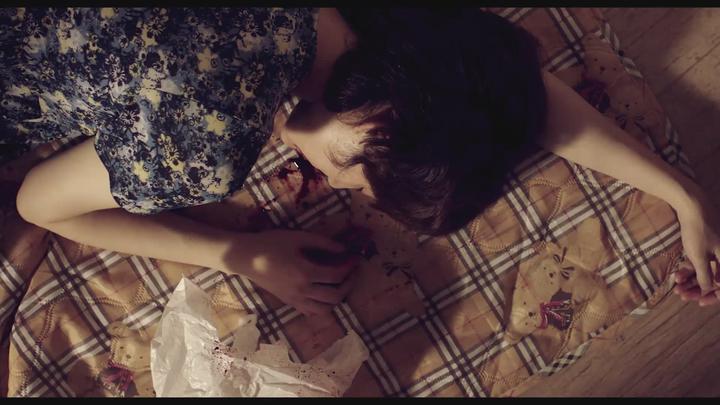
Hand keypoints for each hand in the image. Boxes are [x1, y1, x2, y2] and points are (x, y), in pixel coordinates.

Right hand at [227, 229, 361, 315]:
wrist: (245, 257)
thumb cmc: (271, 243)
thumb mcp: (299, 237)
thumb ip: (323, 243)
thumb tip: (344, 250)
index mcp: (305, 273)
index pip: (336, 275)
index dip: (349, 267)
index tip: (355, 258)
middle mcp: (302, 290)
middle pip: (335, 295)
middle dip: (349, 284)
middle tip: (352, 273)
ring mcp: (295, 300)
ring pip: (325, 309)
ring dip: (338, 298)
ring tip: (341, 284)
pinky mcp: (289, 303)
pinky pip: (311, 311)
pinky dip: (323, 306)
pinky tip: (324, 293)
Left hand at [672, 187, 719, 305]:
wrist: (691, 204)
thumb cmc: (697, 230)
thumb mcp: (699, 256)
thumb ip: (705, 275)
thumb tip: (708, 290)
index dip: (713, 295)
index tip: (700, 302)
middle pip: (716, 278)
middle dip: (699, 288)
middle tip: (682, 295)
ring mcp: (717, 249)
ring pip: (707, 270)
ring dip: (692, 280)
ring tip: (677, 286)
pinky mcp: (708, 243)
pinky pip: (702, 260)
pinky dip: (691, 268)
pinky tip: (678, 275)